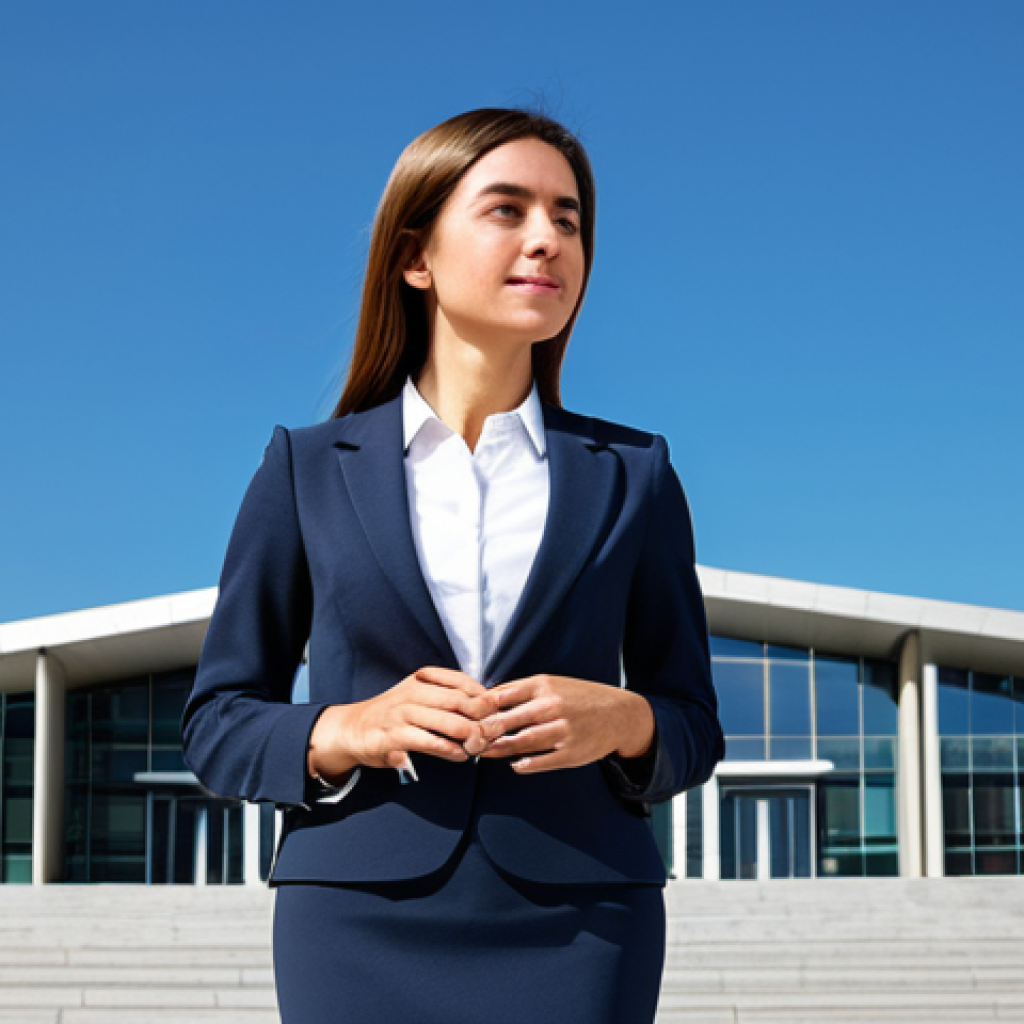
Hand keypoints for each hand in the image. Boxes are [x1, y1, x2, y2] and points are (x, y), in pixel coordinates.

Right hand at [307, 666, 498, 783]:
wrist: (352, 728)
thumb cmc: (393, 713)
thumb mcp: (416, 695)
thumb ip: (444, 697)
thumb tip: (484, 703)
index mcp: (420, 679)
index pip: (458, 680)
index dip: (481, 693)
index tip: (495, 705)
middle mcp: (412, 693)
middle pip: (457, 701)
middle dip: (481, 716)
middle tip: (495, 728)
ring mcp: (402, 714)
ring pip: (447, 722)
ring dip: (469, 735)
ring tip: (479, 745)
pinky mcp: (394, 737)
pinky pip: (430, 743)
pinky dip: (450, 750)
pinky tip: (460, 755)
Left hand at [477, 674, 654, 773]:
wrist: (620, 714)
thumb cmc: (579, 697)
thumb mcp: (552, 683)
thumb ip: (521, 690)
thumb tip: (485, 697)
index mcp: (543, 685)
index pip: (502, 695)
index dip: (480, 708)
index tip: (465, 716)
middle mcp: (552, 706)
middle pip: (507, 720)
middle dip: (483, 732)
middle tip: (467, 739)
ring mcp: (562, 731)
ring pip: (521, 742)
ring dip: (498, 749)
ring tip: (483, 753)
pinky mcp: (571, 753)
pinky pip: (541, 761)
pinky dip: (524, 764)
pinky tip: (514, 764)